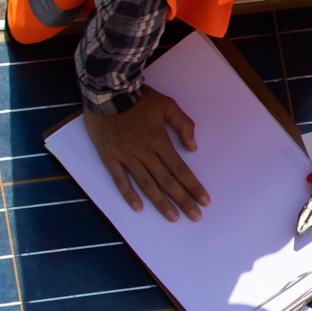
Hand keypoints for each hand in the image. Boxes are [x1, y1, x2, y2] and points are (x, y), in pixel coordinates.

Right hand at [85, 91, 205, 219]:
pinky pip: (119, 179)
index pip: (181, 170)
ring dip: (160, 202)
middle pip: (167, 181)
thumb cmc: (139, 98)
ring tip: (172, 218)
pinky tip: (138, 208)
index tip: (204, 201)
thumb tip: (193, 147)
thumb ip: (184, 125)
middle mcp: (145, 152)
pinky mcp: (109, 157)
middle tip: (195, 217)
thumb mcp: (168, 105)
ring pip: (146, 184)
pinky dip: (128, 194)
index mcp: (160, 141)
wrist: (107, 92)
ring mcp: (126, 156)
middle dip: (183, 200)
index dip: (193, 187)